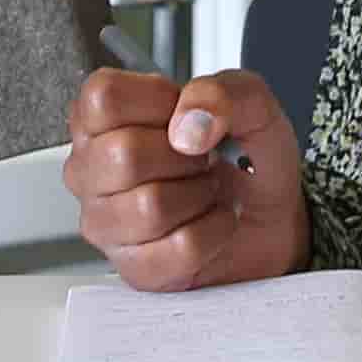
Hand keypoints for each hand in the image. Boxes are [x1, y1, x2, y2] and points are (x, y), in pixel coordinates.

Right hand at [65, 67, 304, 288]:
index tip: (183, 114)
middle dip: (185, 156)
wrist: (271, 216)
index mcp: (102, 120)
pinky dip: (215, 230)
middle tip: (201, 159)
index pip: (104, 98)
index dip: (158, 102)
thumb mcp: (251, 104)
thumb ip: (223, 93)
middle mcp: (90, 171)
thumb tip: (186, 125)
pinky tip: (211, 220)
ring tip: (205, 190)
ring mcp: (105, 224)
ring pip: (149, 206)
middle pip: (123, 154)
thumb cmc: (245, 158)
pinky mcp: (135, 269)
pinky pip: (180, 247)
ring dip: (200, 195)